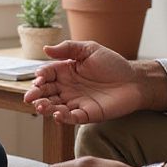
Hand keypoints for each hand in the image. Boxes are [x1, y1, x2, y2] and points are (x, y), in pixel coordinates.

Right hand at [23, 41, 160, 124]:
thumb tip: (45, 48)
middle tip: (31, 98)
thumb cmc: (113, 63)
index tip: (38, 79)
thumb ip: (68, 48)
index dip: (40, 77)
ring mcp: (76, 102)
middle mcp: (67, 88)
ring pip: (55, 107)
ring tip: (41, 107)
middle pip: (47, 93)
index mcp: (66, 71)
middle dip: (37, 96)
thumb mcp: (89, 49)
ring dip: (46, 108)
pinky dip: (63, 118)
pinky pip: (72, 118)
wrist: (134, 80)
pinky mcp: (87, 114)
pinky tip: (57, 115)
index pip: (47, 75)